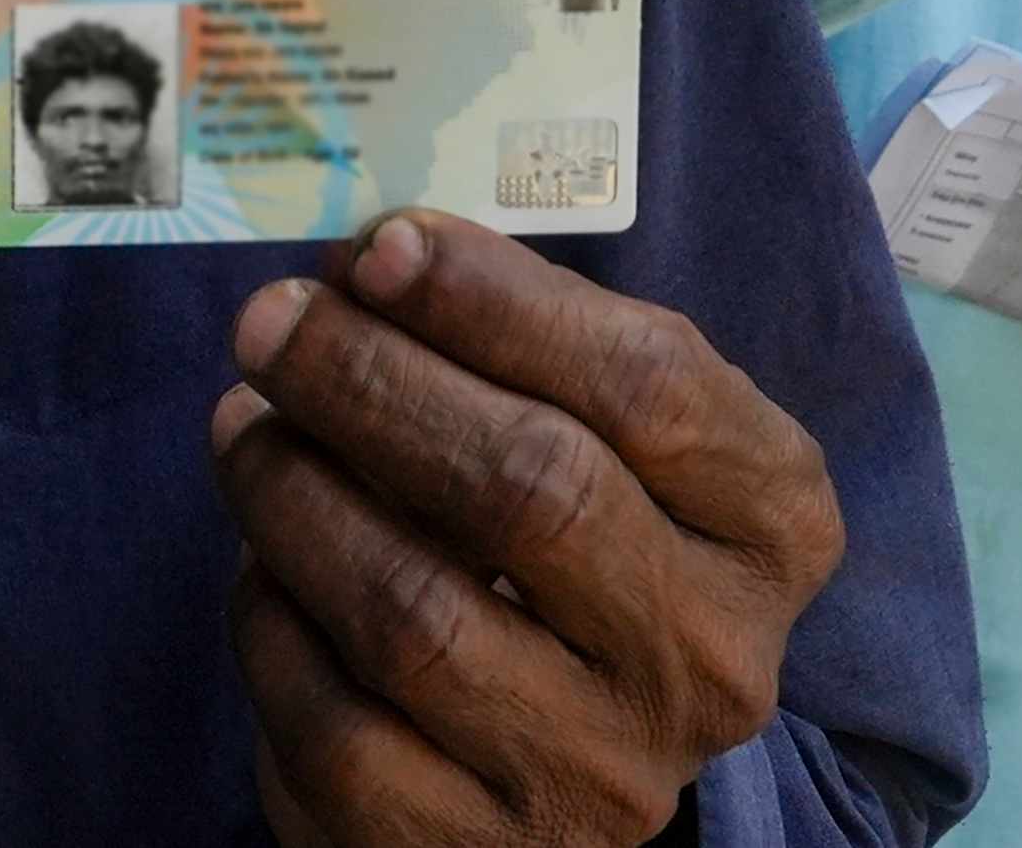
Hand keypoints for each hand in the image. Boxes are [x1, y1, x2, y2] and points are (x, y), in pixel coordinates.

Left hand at [216, 213, 843, 847]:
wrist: (560, 773)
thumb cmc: (578, 555)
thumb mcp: (612, 442)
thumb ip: (529, 346)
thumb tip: (370, 260)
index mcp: (774, 528)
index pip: (650, 387)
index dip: (499, 304)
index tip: (377, 246)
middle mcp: (713, 659)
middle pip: (534, 487)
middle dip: (376, 383)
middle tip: (271, 323)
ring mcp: (605, 775)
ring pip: (417, 612)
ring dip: (299, 496)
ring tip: (247, 427)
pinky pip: (340, 728)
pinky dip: (275, 625)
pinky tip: (260, 565)